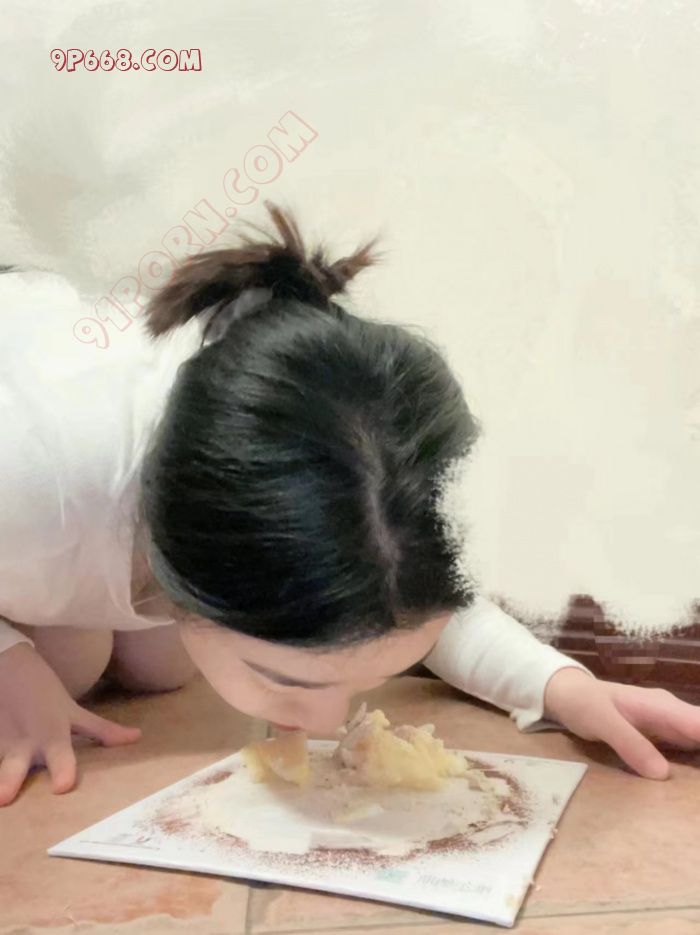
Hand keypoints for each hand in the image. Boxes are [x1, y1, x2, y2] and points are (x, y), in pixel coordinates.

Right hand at [0, 642, 140, 805]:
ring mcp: (0, 741)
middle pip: (16, 764)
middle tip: (5, 798)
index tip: (63, 787)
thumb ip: (103, 731)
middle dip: (11, 780)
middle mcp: (24, 743)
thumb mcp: (73, 711)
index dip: (62, 769)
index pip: (60, 754)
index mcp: (51, 734)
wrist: (5, 663)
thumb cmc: (44, 691)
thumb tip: (138, 737)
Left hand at [543, 667, 699, 779]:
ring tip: (699, 797)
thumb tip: (662, 775)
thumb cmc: (583, 703)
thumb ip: (629, 743)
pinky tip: (694, 783)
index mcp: (663, 708)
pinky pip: (691, 749)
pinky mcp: (663, 736)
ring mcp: (670, 725)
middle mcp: (673, 715)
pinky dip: (699, 763)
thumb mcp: (601, 721)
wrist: (567, 693)